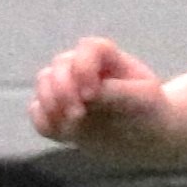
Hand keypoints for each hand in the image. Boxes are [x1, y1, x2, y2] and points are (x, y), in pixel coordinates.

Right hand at [31, 36, 170, 150]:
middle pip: (60, 65)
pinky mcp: (56, 111)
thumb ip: (115, 93)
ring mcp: (66, 87)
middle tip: (78, 116)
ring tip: (71, 126)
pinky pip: (37, 111)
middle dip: (64, 90)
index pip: (89, 48)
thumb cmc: (150, 111)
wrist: (146, 137)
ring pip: (44, 83)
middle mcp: (82, 66)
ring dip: (51, 104)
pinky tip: (64, 135)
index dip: (84, 67)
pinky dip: (45, 120)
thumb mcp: (143, 100)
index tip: (91, 96)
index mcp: (108, 57)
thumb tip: (86, 96)